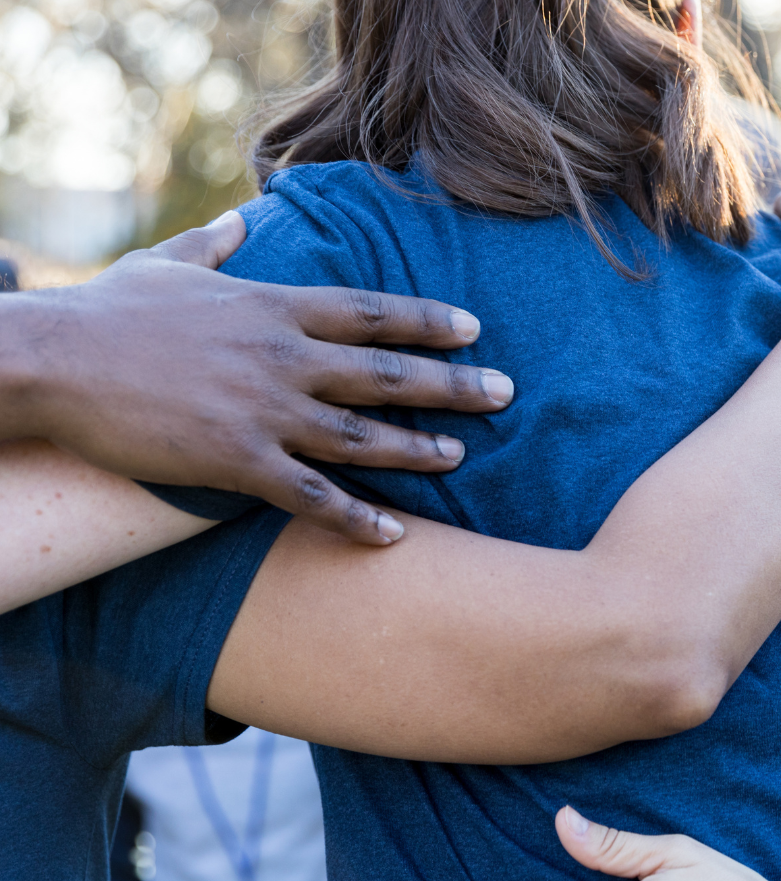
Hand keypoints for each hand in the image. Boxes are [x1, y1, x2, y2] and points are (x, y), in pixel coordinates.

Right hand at [1, 212, 513, 543]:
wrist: (52, 361)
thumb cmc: (107, 313)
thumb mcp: (165, 264)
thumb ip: (212, 246)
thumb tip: (237, 221)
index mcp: (272, 306)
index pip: (370, 311)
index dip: (427, 320)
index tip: (475, 329)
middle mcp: (282, 357)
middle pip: (386, 373)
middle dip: (452, 385)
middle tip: (505, 395)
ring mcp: (263, 411)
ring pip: (361, 437)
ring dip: (418, 450)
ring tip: (461, 458)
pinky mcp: (236, 462)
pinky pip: (311, 497)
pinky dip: (355, 519)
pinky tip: (393, 535)